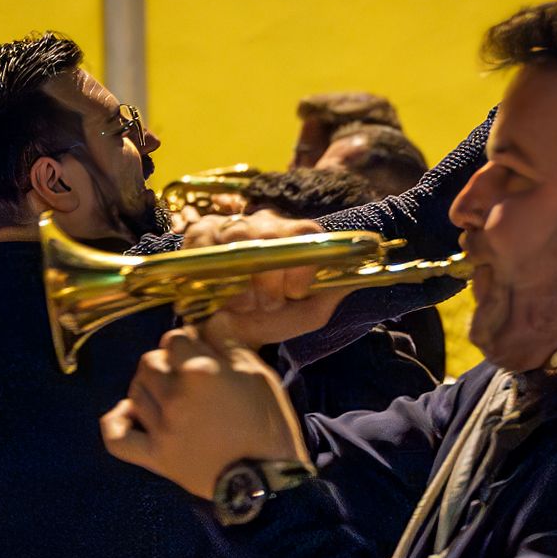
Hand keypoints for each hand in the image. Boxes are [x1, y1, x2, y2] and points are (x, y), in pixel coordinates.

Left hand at [102, 318, 308, 498]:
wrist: (268, 482)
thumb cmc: (269, 426)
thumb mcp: (260, 376)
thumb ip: (229, 345)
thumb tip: (211, 320)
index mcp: (201, 372)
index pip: (175, 338)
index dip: (188, 341)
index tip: (200, 351)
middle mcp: (175, 396)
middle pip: (148, 361)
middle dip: (165, 361)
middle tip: (185, 374)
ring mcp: (161, 428)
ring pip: (134, 391)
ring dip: (147, 386)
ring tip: (167, 394)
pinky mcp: (155, 457)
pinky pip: (117, 437)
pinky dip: (118, 422)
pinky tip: (131, 414)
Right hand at [176, 210, 353, 345]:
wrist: (226, 334)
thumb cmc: (270, 320)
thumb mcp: (307, 314)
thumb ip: (331, 295)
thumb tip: (356, 276)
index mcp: (295, 237)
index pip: (306, 231)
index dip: (303, 261)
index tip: (296, 292)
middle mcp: (266, 224)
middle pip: (272, 233)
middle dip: (271, 276)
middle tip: (268, 304)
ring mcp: (232, 225)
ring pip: (240, 238)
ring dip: (243, 279)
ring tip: (244, 302)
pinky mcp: (200, 233)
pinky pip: (206, 242)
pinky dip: (214, 272)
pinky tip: (218, 290)